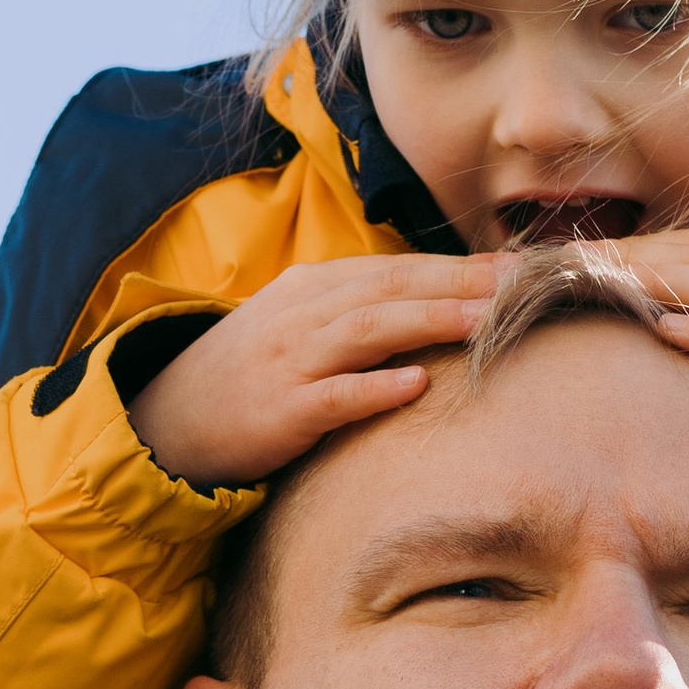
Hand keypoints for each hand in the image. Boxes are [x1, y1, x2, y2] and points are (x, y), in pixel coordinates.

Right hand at [126, 255, 500, 487]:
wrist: (167, 421)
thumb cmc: (247, 376)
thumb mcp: (296, 326)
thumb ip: (355, 312)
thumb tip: (432, 305)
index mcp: (311, 288)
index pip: (395, 268)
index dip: (457, 267)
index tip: (515, 268)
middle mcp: (303, 314)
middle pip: (392, 289)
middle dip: (460, 284)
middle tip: (521, 287)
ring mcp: (290, 360)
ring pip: (369, 330)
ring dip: (430, 322)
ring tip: (486, 322)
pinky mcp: (281, 411)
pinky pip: (335, 396)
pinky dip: (376, 388)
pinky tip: (416, 384)